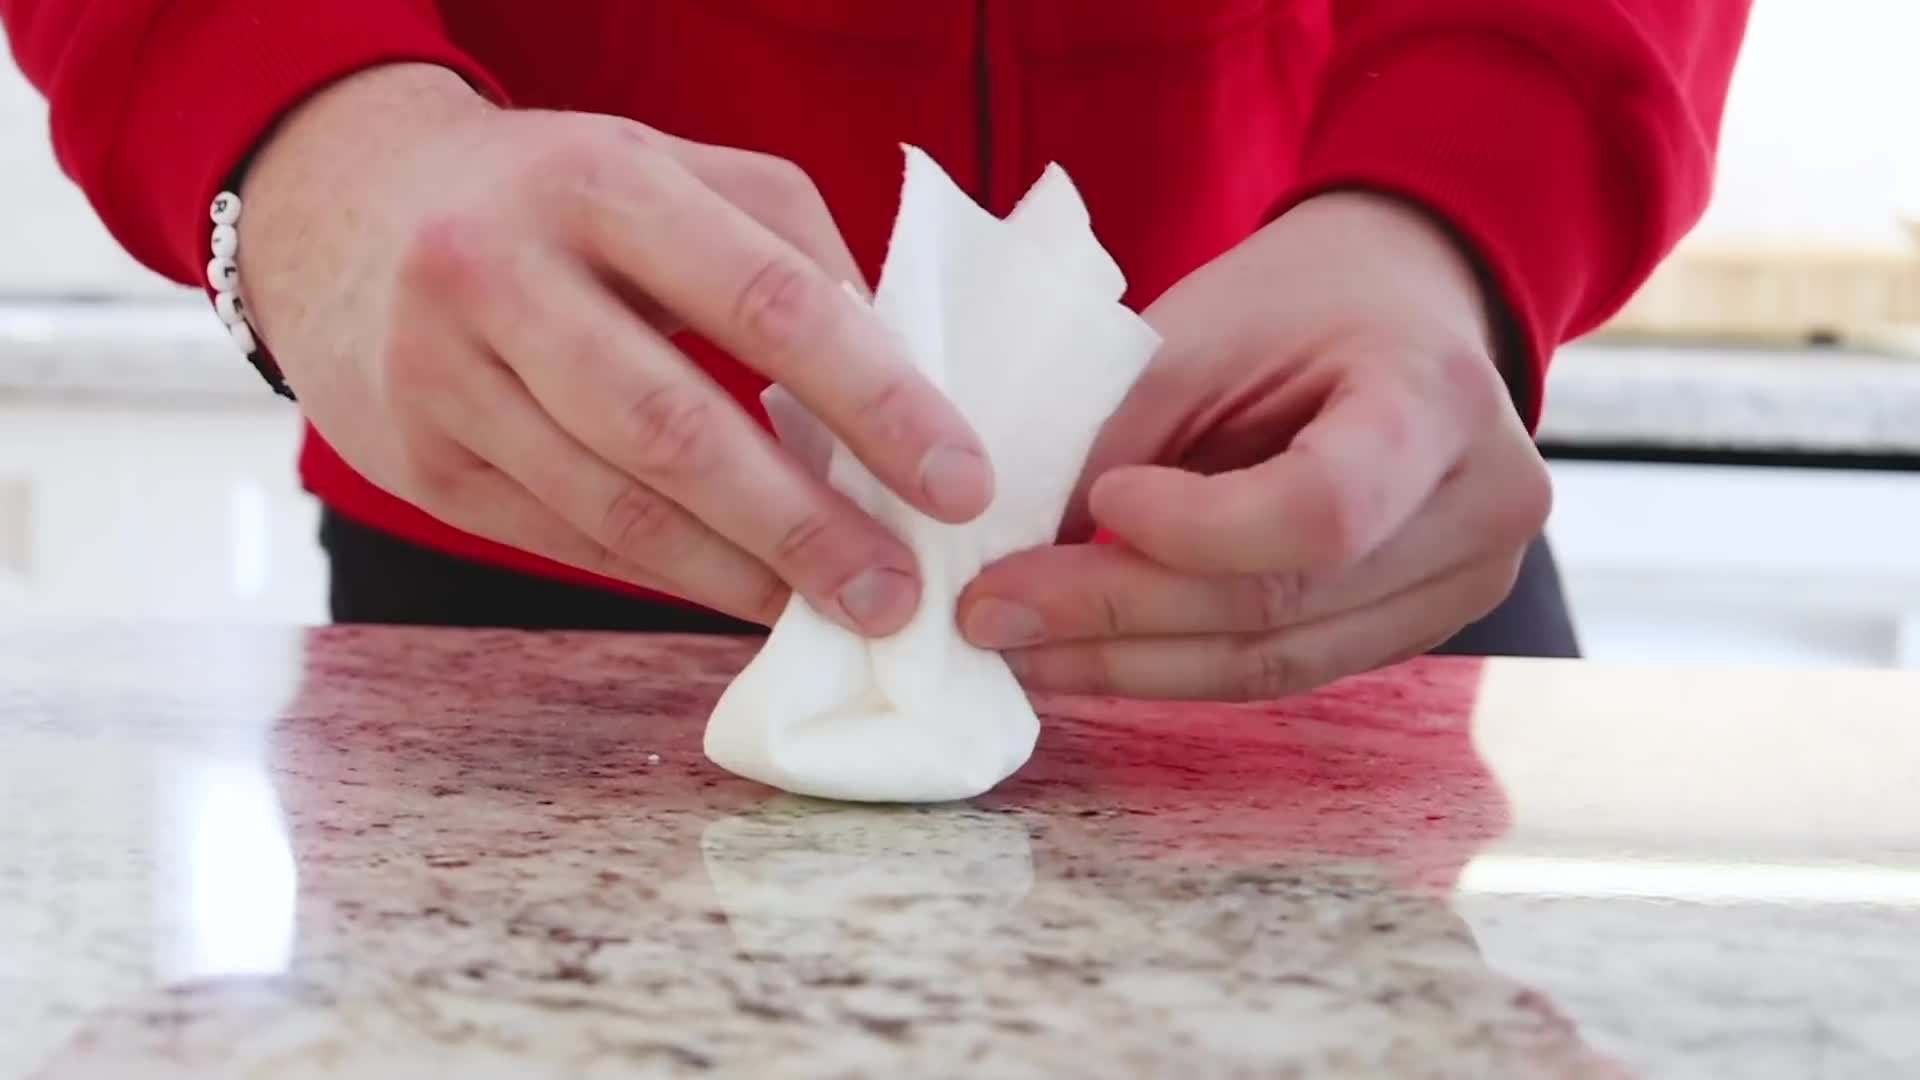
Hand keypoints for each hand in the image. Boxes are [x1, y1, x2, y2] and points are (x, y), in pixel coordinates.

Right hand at [239, 65, 991, 632]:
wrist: (347, 209)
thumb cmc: (557, 197)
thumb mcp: (670, 176)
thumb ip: (790, 255)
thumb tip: (903, 384)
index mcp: (600, 181)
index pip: (766, 300)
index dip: (875, 399)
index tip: (959, 478)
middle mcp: (502, 272)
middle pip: (678, 427)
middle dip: (807, 524)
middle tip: (901, 591)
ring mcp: (444, 375)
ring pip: (615, 505)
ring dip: (740, 574)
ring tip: (831, 611)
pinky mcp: (418, 462)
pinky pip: (565, 539)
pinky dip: (667, 575)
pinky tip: (739, 592)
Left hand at [957, 191, 1550, 699]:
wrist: (1404, 308)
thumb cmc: (1300, 301)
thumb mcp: (1203, 327)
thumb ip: (1122, 436)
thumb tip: (1017, 558)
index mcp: (1437, 401)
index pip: (1322, 511)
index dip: (1195, 530)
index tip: (1098, 499)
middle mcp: (1480, 511)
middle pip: (1282, 607)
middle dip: (1118, 617)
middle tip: (989, 614)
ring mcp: (1464, 587)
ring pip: (1276, 665)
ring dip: (1131, 666)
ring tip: (1019, 650)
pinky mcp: (1418, 630)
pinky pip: (1284, 670)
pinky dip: (1176, 667)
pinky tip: (1087, 653)